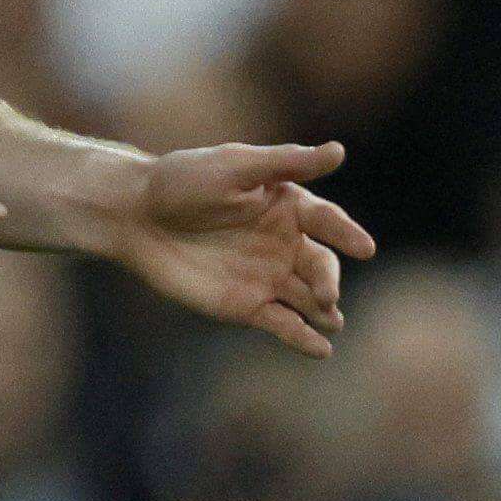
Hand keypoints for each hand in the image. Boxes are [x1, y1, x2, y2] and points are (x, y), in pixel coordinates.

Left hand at [90, 137, 364, 359]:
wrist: (136, 216)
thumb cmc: (183, 181)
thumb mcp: (236, 167)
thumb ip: (287, 163)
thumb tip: (339, 151)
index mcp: (287, 205)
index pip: (327, 221)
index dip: (347, 234)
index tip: (364, 248)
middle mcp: (285, 242)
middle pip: (320, 264)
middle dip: (328, 280)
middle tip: (327, 295)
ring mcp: (268, 276)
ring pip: (308, 298)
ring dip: (325, 311)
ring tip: (333, 321)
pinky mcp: (247, 306)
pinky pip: (283, 324)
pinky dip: (303, 337)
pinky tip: (320, 349)